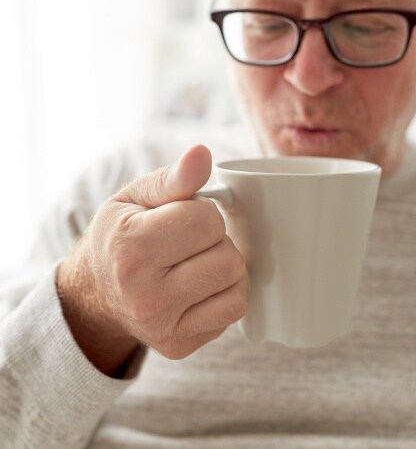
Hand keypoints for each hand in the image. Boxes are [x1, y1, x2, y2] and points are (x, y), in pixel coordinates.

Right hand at [57, 145, 248, 376]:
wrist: (96, 293)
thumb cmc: (119, 237)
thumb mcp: (134, 198)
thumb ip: (172, 178)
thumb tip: (202, 154)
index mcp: (131, 249)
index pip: (206, 220)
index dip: (202, 212)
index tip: (181, 218)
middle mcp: (145, 295)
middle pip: (227, 256)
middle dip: (216, 241)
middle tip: (190, 243)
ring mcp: (163, 326)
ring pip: (236, 284)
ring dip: (226, 267)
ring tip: (197, 262)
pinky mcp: (179, 345)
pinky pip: (233, 310)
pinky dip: (226, 293)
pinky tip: (201, 286)